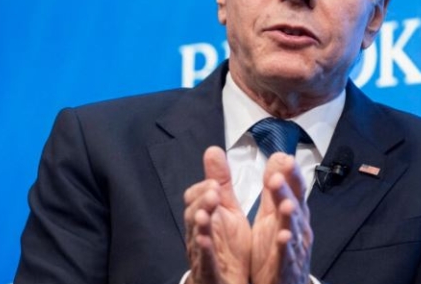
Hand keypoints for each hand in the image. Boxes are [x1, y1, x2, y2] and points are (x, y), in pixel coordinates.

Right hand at [184, 147, 251, 283]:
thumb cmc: (226, 247)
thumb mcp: (227, 211)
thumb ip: (220, 182)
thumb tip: (213, 150)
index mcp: (206, 219)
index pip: (196, 199)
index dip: (204, 190)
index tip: (216, 183)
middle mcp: (199, 235)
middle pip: (193, 216)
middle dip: (202, 202)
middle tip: (214, 191)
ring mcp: (202, 255)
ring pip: (195, 238)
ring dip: (200, 225)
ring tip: (205, 213)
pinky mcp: (209, 274)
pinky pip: (205, 263)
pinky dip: (204, 252)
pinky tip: (206, 241)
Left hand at [250, 153, 312, 283]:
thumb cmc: (277, 246)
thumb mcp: (273, 214)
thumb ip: (274, 187)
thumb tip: (280, 155)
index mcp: (293, 213)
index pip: (295, 189)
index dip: (292, 174)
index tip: (286, 157)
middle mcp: (298, 228)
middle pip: (294, 206)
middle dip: (288, 191)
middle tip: (279, 176)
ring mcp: (294, 248)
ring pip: (293, 230)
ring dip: (290, 217)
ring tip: (286, 204)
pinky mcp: (286, 267)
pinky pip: (287, 256)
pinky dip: (286, 247)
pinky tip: (283, 237)